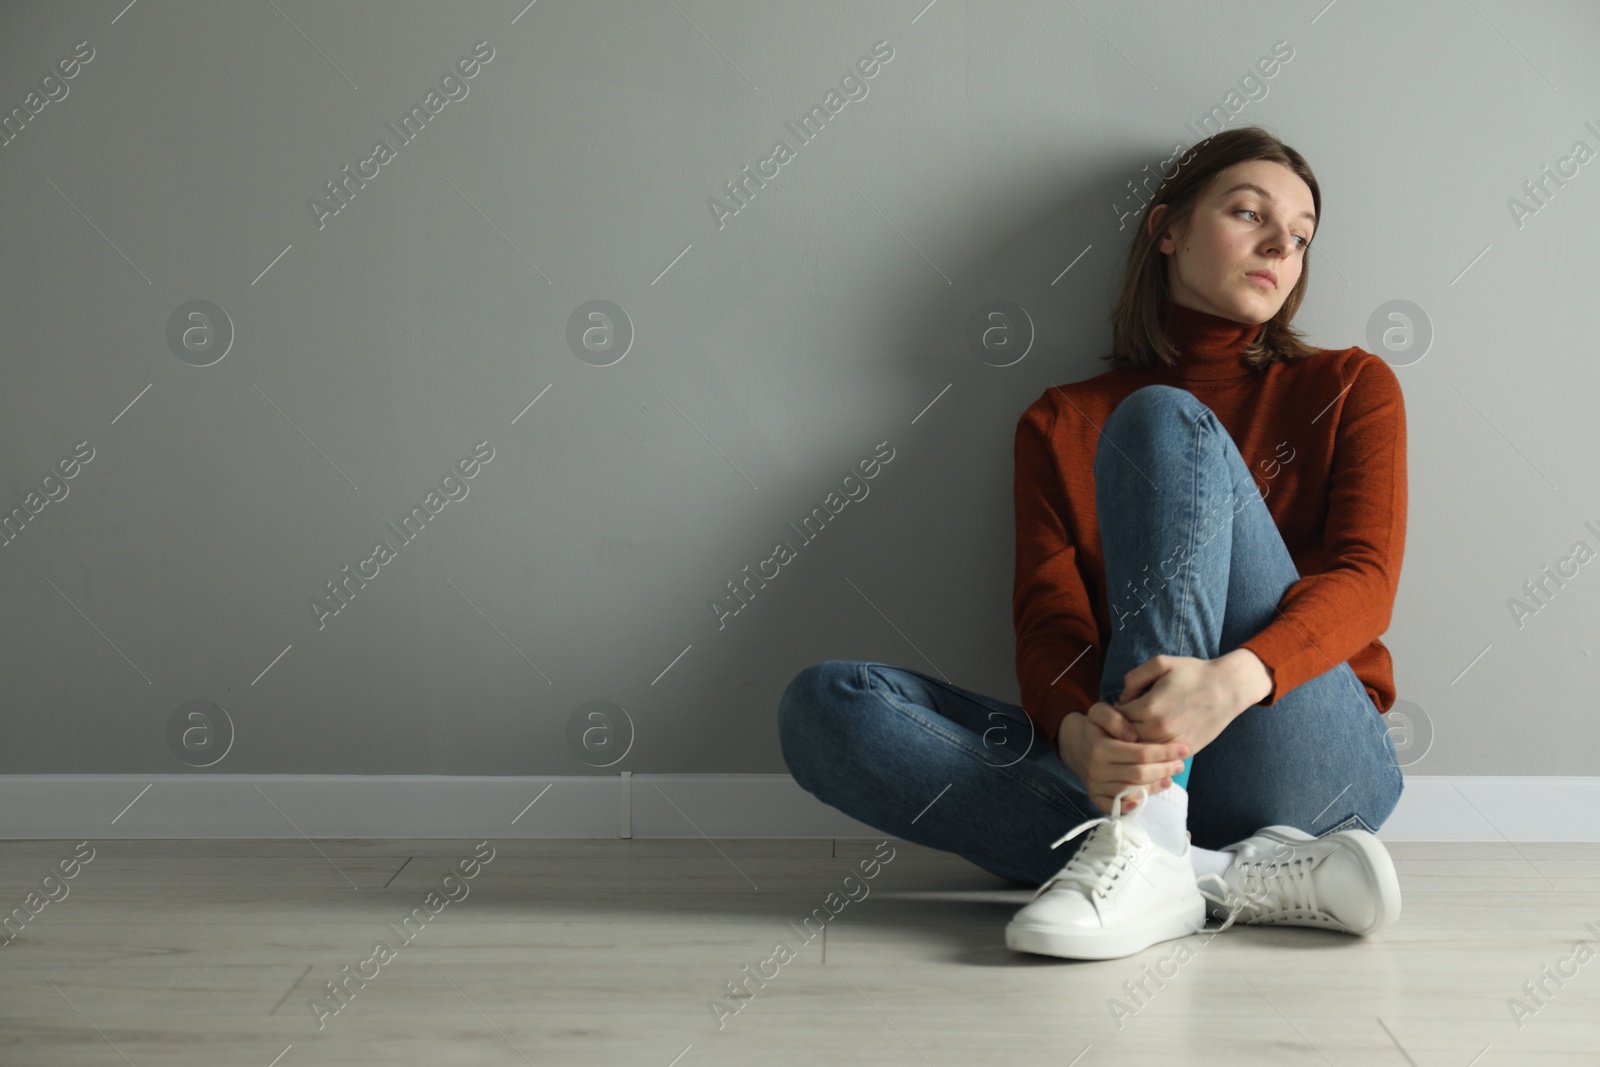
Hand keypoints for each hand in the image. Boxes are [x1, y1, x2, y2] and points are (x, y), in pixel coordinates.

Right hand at [1056, 701, 1188, 815]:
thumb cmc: (1093, 727)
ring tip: (1171, 777)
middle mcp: (1097, 770)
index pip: (1140, 753)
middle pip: (1139, 774)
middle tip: (1180, 764)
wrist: (1072, 744)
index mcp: (1100, 748)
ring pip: (1131, 791)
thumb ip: (1115, 718)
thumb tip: (1131, 736)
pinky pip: (1114, 807)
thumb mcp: (1099, 711)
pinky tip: (1145, 799)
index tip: (1183, 748)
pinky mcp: (1095, 796)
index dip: (1164, 752)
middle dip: (1164, 769)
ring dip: (1154, 786)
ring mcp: (1096, 785)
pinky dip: (1129, 807)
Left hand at [1112, 651, 1265, 756]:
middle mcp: (1159, 729)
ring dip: (1135, 743)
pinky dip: (1153, 752)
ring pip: (1141, 752)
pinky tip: (1154, 740)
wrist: (1228, 688)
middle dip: (1121, 730)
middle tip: (1124, 722)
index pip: (1117, 718)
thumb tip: (1123, 698)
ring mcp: (1173, 743)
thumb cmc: (1194, 674)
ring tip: (1137, 731)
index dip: (1114, 713)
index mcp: (1150, 707)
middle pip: (1125, 738)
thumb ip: (1135, 677)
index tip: (1119, 708)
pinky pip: (1160, 758)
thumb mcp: (1161, 663)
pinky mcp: (1185, 751)